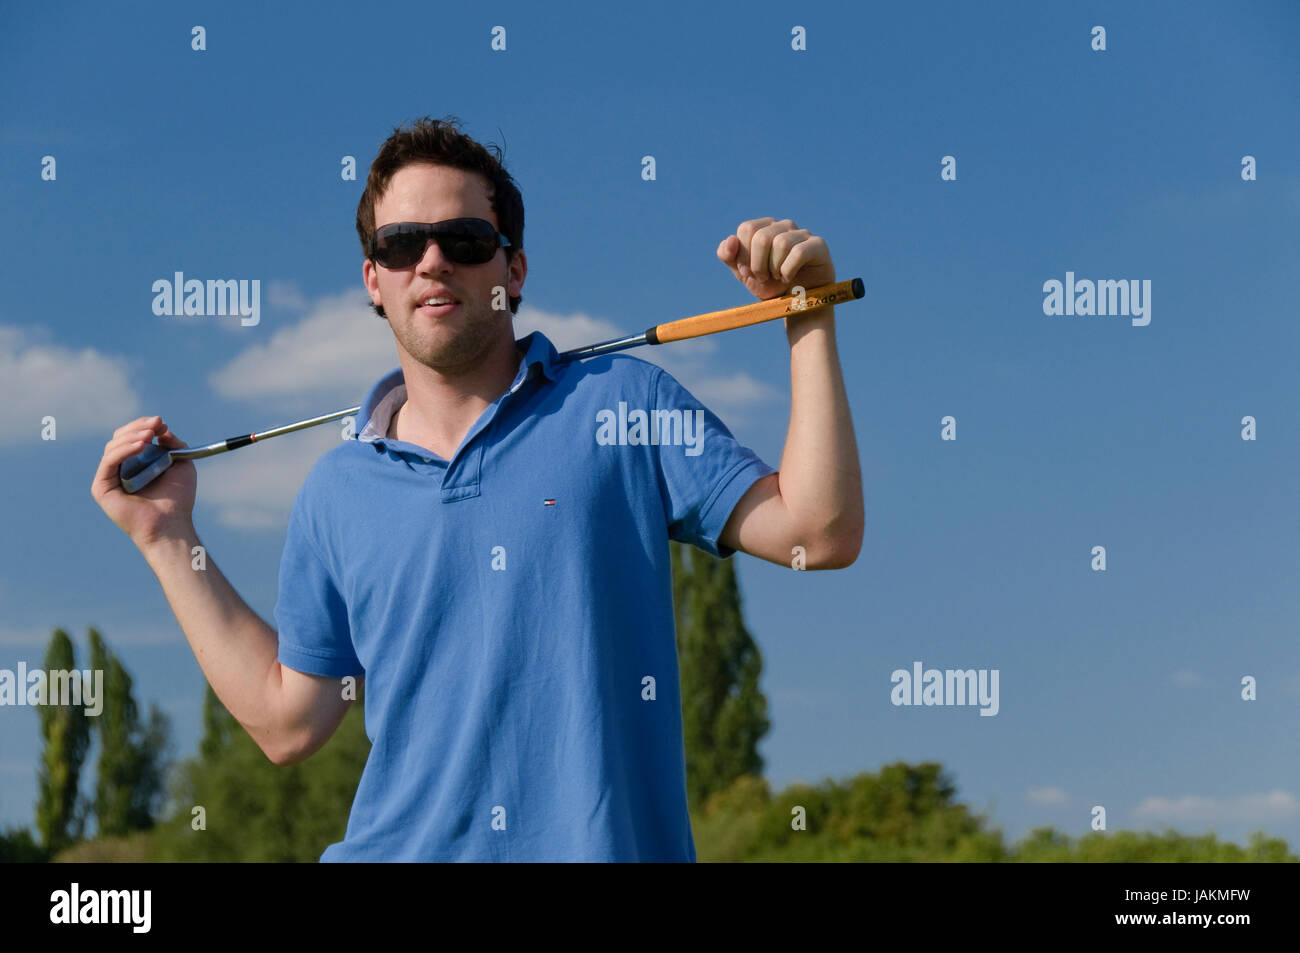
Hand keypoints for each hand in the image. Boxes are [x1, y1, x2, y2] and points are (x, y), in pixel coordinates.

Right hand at [91, 415, 196, 547]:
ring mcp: (109, 478)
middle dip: (139, 427)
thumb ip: (172, 443)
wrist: (172, 523)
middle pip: (120, 438)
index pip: (132, 437)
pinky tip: (141, 445)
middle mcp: (120, 469)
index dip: (144, 426)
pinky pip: (109, 461)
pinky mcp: (101, 487)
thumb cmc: (178, 498)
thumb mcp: (181, 463)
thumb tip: (160, 428)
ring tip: (149, 435)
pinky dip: (124, 450)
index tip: (161, 422)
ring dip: (132, 436)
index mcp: (135, 463)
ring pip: (113, 446)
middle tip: (157, 424)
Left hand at [717, 217, 835, 302]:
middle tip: (763, 278)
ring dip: (774, 268)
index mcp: (764, 227)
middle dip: (757, 264)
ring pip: (780, 243)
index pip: (746, 228)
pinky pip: (798, 252)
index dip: (743, 255)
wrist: (795, 304)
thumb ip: (729, 256)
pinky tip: (789, 278)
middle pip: (761, 236)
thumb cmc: (770, 285)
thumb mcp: (744, 273)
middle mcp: (783, 226)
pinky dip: (789, 270)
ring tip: (778, 278)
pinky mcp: (818, 245)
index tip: (748, 273)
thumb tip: (730, 239)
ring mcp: (802, 233)